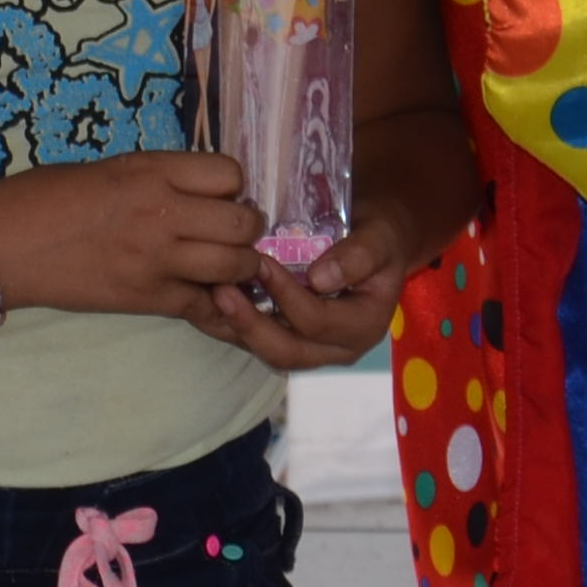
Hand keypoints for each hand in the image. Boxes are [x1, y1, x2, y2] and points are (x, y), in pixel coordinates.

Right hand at [0, 152, 273, 321]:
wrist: (1, 245)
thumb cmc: (42, 196)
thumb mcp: (106, 168)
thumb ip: (155, 178)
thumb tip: (194, 193)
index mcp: (150, 171)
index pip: (230, 173)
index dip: (231, 186)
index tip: (218, 195)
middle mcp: (162, 213)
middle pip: (242, 222)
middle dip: (246, 228)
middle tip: (229, 232)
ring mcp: (156, 260)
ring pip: (235, 266)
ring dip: (238, 267)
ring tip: (222, 265)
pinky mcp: (146, 299)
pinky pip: (205, 308)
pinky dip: (219, 306)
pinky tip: (216, 300)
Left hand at [200, 190, 441, 371]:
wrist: (373, 240)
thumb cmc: (378, 234)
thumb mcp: (380, 236)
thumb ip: (359, 255)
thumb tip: (320, 279)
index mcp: (364, 326)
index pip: (318, 322)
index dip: (287, 295)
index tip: (260, 261)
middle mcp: (337, 348)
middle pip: (287, 351)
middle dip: (250, 324)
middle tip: (220, 290)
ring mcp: (311, 350)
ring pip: (266, 352)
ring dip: (234, 328)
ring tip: (207, 296)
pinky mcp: (287, 340)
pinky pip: (255, 342)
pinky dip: (229, 324)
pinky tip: (205, 299)